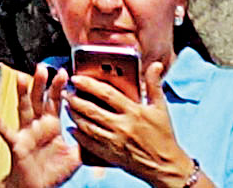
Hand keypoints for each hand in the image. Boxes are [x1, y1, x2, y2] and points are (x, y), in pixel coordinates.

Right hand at [0, 64, 83, 187]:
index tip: (63, 72)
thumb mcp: (75, 156)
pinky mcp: (17, 144)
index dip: (58, 87)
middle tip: (42, 67)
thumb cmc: (54, 171)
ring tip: (19, 78)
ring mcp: (26, 133)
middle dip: (41, 83)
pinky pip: (6, 132)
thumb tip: (100, 133)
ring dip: (21, 94)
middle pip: (39, 99)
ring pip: (24, 109)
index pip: (55, 101)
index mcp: (52, 125)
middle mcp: (38, 125)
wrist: (37, 187)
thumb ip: (85, 143)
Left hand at [65, 64, 195, 184]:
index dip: (89, 84)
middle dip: (75, 100)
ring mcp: (116, 142)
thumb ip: (154, 85)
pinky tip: (72, 129)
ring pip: (88, 126)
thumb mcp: (161, 108)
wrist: (166, 167)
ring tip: (67, 107)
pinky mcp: (112, 155)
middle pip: (92, 110)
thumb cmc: (164, 136)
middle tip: (66, 92)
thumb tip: (156, 65)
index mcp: (134, 112)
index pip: (107, 94)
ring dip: (74, 116)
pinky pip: (91, 144)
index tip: (76, 78)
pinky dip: (79, 136)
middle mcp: (123, 126)